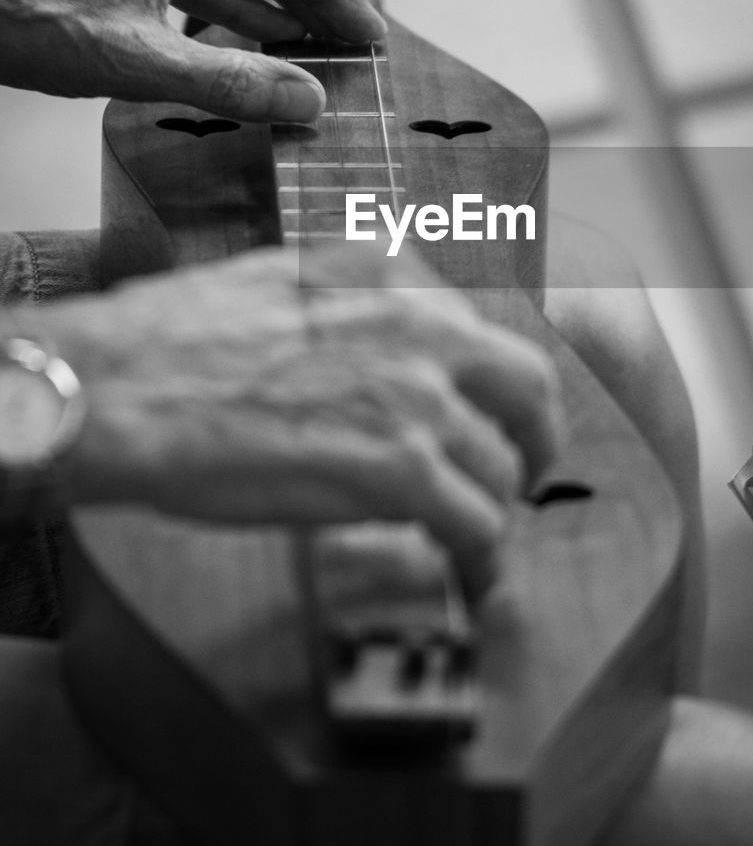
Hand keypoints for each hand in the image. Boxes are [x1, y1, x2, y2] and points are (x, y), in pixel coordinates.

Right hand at [34, 246, 560, 592]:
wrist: (124, 387)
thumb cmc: (173, 342)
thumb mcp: (279, 280)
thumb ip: (347, 302)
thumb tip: (376, 341)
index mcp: (391, 278)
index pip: (480, 331)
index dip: (491, 385)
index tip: (486, 412)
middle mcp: (423, 327)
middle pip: (528, 386)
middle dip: (535, 435)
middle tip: (523, 469)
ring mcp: (419, 398)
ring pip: (502, 466)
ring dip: (491, 504)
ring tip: (469, 531)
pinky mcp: (401, 471)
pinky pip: (476, 523)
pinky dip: (480, 553)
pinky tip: (464, 567)